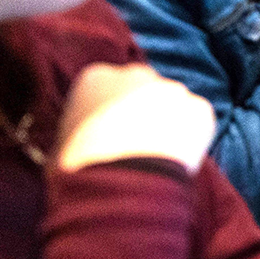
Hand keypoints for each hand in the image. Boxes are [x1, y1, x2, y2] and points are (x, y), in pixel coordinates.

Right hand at [56, 64, 214, 174]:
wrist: (120, 185)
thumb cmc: (79, 170)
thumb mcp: (59, 145)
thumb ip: (75, 130)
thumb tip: (78, 141)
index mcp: (95, 77)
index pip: (106, 87)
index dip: (111, 113)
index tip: (112, 134)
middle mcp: (135, 73)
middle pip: (143, 90)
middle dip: (144, 111)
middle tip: (140, 144)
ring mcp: (172, 88)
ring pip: (173, 104)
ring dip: (170, 123)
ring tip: (159, 157)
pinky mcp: (200, 109)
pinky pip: (198, 121)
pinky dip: (194, 137)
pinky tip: (179, 159)